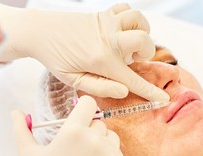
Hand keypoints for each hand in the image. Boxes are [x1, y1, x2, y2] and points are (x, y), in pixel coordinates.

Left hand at [0, 3, 169, 100]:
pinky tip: (120, 30)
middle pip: (145, 41)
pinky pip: (127, 9)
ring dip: (141, 33)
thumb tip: (123, 91)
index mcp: (101, 59)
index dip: (150, 92)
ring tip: (126, 44)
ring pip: (140, 20)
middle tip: (128, 61)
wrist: (39, 31)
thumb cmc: (55, 58)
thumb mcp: (73, 80)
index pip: (132, 79)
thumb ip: (100, 87)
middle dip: (145, 53)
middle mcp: (108, 38)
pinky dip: (130, 18)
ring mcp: (107, 22)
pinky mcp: (103, 13)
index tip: (163, 99)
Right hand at [11, 96, 124, 155]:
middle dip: (86, 128)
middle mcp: (95, 139)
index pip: (87, 103)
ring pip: (110, 135)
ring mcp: (110, 155)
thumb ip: (21, 130)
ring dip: (100, 140)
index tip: (75, 117)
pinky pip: (116, 152)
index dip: (81, 107)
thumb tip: (15, 112)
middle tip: (73, 147)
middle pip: (97, 121)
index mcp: (73, 132)